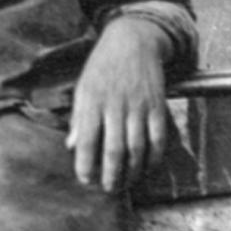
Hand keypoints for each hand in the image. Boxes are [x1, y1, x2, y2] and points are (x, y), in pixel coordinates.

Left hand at [68, 20, 174, 191]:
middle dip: (110, 175)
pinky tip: (147, 167)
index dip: (86, 164)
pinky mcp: (157, 105)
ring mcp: (139, 106)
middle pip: (114, 149)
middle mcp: (115, 105)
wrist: (133, 41)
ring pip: (137, 148)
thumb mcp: (82, 88)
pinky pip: (158, 138)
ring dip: (132, 171)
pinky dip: (154, 157)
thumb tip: (71, 146)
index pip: (87, 140)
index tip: (85, 179)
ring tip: (126, 183)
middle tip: (107, 189)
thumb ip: (78, 118)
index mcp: (92, 101)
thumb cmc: (102, 67)